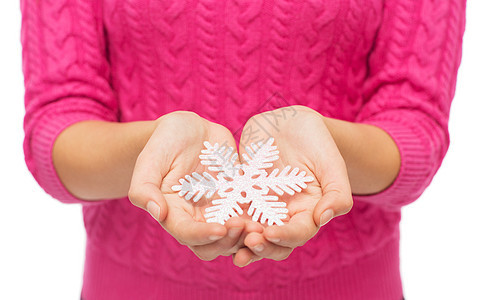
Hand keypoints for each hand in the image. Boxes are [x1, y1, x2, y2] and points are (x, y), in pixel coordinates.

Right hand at [128, 111, 252, 260]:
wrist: (190, 129)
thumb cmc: (166, 141)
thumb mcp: (151, 158)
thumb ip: (144, 186)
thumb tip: (157, 213)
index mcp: (172, 212)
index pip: (186, 234)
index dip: (202, 235)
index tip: (220, 228)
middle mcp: (195, 218)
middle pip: (212, 245)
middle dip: (229, 241)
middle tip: (245, 226)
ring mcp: (218, 211)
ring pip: (233, 238)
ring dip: (246, 237)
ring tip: (261, 225)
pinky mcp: (237, 201)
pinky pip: (250, 217)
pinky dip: (260, 221)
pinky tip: (272, 215)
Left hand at [232, 106, 352, 265]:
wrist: (290, 122)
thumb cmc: (317, 141)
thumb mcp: (332, 163)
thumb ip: (337, 192)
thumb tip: (324, 218)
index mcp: (308, 211)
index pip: (299, 233)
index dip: (286, 237)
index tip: (271, 234)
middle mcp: (284, 214)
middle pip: (273, 242)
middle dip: (261, 246)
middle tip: (248, 242)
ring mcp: (261, 206)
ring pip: (249, 231)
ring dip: (238, 239)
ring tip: (227, 238)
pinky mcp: (242, 194)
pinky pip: (231, 210)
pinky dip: (223, 218)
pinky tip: (213, 220)